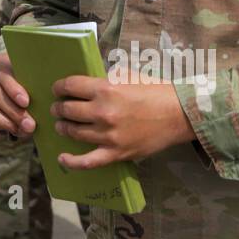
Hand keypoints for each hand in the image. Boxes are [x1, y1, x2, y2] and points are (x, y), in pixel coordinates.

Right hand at [0, 52, 33, 141]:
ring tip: (20, 131)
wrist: (18, 83)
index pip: (4, 75)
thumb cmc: (31, 80)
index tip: (26, 102)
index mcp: (2, 64)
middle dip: (13, 111)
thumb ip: (37, 85)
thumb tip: (45, 103)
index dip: (14, 89)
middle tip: (30, 124)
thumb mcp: (33, 76)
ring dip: (3, 122)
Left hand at [50, 76, 194, 169]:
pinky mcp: (116, 153)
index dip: (59, 87)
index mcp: (106, 89)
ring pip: (74, 132)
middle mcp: (103, 112)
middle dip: (59, 108)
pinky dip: (72, 162)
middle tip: (58, 108)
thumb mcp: (128, 76)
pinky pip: (88, 161)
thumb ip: (105, 79)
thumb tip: (86, 84)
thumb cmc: (155, 91)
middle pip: (68, 110)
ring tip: (62, 124)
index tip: (57, 89)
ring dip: (63, 127)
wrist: (180, 114)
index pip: (70, 86)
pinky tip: (62, 158)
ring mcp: (109, 135)